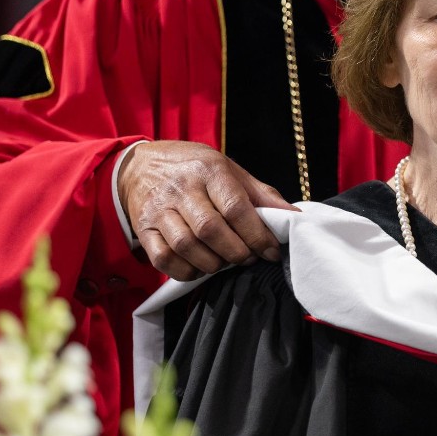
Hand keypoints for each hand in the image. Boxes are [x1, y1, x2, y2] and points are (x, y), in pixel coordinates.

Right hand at [117, 140, 294, 280]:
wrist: (142, 164)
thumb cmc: (195, 169)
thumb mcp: (231, 171)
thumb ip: (262, 195)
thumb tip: (295, 216)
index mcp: (209, 171)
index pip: (235, 208)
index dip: (257, 235)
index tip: (270, 251)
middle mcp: (181, 189)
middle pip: (211, 230)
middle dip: (236, 252)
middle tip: (247, 258)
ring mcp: (159, 209)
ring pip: (186, 246)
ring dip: (212, 263)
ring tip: (225, 261)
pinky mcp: (144, 229)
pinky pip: (163, 259)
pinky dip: (185, 271)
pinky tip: (199, 267)